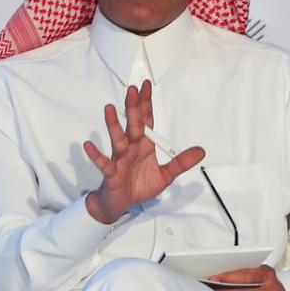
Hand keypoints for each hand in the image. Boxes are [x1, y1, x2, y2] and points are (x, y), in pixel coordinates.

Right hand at [83, 80, 204, 223]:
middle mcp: (130, 148)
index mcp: (143, 145)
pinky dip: (96, 155)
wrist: (120, 204)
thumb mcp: (166, 175)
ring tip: (109, 109)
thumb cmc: (139, 186)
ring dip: (113, 125)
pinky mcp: (111, 173)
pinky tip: (88, 145)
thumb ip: (181, 162)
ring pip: (118, 140)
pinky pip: (103, 163)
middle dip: (133, 107)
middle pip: (133, 124)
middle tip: (132, 89)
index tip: (145, 85)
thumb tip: (201, 151)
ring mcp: (120, 159)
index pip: (146, 120)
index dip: (146, 103)